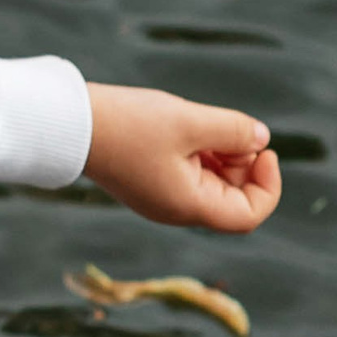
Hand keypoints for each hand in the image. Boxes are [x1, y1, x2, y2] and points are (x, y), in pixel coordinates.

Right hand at [85, 83, 280, 230]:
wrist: (68, 124)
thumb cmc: (128, 124)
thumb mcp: (189, 121)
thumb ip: (234, 131)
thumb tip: (261, 139)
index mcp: (188, 205)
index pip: (249, 215)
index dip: (268, 185)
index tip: (263, 150)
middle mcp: (175, 210)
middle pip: (232, 198)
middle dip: (242, 163)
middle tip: (229, 129)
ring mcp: (160, 197)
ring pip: (212, 183)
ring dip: (221, 154)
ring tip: (202, 123)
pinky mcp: (149, 181)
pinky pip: (189, 174)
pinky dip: (201, 153)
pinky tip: (188, 127)